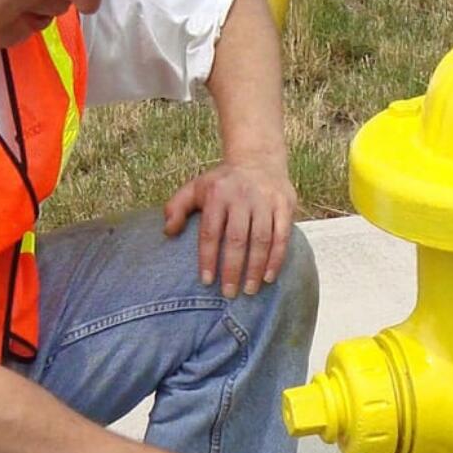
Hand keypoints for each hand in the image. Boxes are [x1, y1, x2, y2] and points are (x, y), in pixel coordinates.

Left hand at [163, 159, 295, 298]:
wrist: (258, 159)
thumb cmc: (222, 184)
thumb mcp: (195, 188)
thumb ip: (177, 207)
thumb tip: (168, 232)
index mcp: (218, 194)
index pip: (211, 232)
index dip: (208, 258)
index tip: (206, 281)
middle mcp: (242, 196)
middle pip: (237, 239)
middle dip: (233, 269)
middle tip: (229, 293)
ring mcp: (265, 200)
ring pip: (262, 239)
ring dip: (256, 268)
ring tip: (250, 290)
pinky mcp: (284, 205)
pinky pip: (282, 236)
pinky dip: (277, 258)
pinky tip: (269, 277)